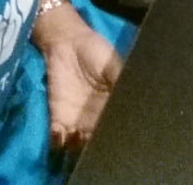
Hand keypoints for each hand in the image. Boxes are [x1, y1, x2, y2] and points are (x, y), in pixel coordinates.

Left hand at [34, 6, 122, 151]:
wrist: (67, 43)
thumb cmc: (95, 51)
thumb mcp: (113, 63)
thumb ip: (121, 82)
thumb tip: (134, 103)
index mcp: (113, 107)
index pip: (117, 128)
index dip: (117, 136)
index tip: (116, 137)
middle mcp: (97, 120)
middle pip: (100, 142)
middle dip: (98, 149)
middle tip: (96, 142)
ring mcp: (77, 122)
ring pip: (80, 147)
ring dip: (79, 150)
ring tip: (80, 138)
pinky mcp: (58, 119)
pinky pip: (58, 139)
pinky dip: (59, 142)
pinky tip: (62, 134)